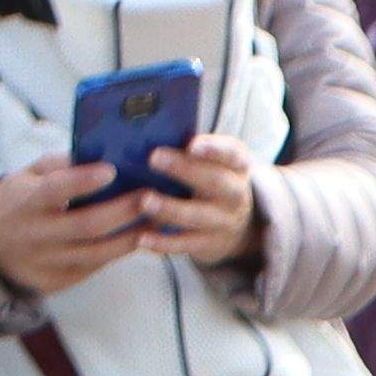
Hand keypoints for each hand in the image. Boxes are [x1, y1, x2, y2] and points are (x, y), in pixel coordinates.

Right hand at [0, 154, 166, 302]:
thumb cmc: (20, 202)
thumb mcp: (28, 177)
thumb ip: (59, 166)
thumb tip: (99, 152)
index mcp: (26, 201)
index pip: (55, 190)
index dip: (82, 181)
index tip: (111, 170)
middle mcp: (36, 234)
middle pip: (87, 225)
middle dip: (124, 211)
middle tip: (153, 197)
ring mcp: (49, 261)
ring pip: (98, 252)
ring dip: (133, 237)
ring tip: (159, 220)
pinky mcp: (61, 280)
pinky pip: (97, 266)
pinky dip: (122, 252)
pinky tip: (143, 238)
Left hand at [137, 133, 269, 271]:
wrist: (235, 226)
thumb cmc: (207, 182)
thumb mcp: (210, 163)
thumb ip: (186, 149)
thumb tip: (140, 131)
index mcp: (235, 166)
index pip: (231, 154)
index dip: (214, 149)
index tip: (192, 144)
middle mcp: (235, 194)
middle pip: (215, 182)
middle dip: (185, 170)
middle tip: (154, 157)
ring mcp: (224, 221)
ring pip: (199, 216)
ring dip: (171, 208)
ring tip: (145, 201)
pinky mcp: (210, 244)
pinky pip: (186, 244)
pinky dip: (164, 242)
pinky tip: (142, 238)